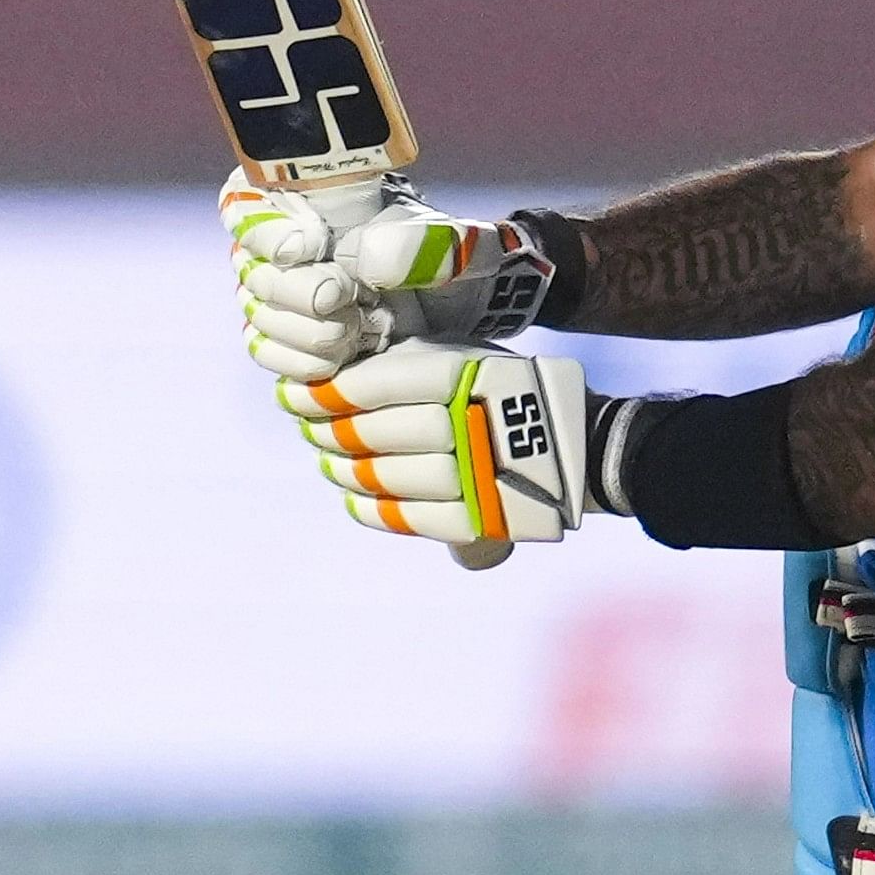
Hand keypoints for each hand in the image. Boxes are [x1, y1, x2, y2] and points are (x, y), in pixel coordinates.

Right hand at [224, 171, 555, 382]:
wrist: (462, 306)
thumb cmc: (449, 256)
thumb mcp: (451, 241)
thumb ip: (417, 244)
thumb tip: (364, 261)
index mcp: (306, 202)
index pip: (244, 206)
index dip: (267, 231)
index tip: (311, 247)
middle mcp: (282, 248)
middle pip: (254, 271)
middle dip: (301, 293)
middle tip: (346, 299)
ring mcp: (281, 297)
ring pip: (259, 316)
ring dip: (309, 330)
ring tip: (363, 328)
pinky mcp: (290, 342)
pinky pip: (269, 354)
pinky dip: (304, 360)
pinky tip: (344, 356)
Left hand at [281, 343, 599, 564]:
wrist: (579, 443)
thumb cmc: (510, 390)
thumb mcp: (469, 356)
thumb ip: (411, 365)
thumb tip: (333, 381)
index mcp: (463, 374)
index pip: (371, 385)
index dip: (324, 393)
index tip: (294, 394)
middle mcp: (466, 422)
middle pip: (370, 433)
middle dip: (328, 431)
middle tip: (306, 427)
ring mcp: (471, 474)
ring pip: (382, 476)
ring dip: (344, 471)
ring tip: (328, 462)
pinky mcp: (475, 517)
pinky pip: (408, 518)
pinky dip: (373, 511)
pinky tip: (353, 499)